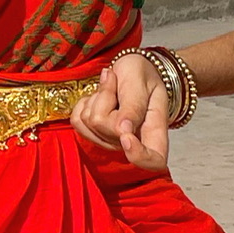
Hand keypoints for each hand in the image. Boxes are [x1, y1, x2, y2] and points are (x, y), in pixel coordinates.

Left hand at [71, 53, 171, 171]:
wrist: (130, 70)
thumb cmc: (141, 75)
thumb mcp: (141, 82)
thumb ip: (134, 106)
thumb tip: (124, 130)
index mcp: (155, 133)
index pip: (154, 162)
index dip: (138, 155)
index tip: (125, 134)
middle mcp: (133, 143)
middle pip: (107, 130)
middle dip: (107, 99)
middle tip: (118, 84)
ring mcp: (111, 141)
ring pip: (90, 124)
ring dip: (96, 99)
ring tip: (112, 90)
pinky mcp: (92, 134)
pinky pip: (78, 122)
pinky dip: (84, 103)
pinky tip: (98, 97)